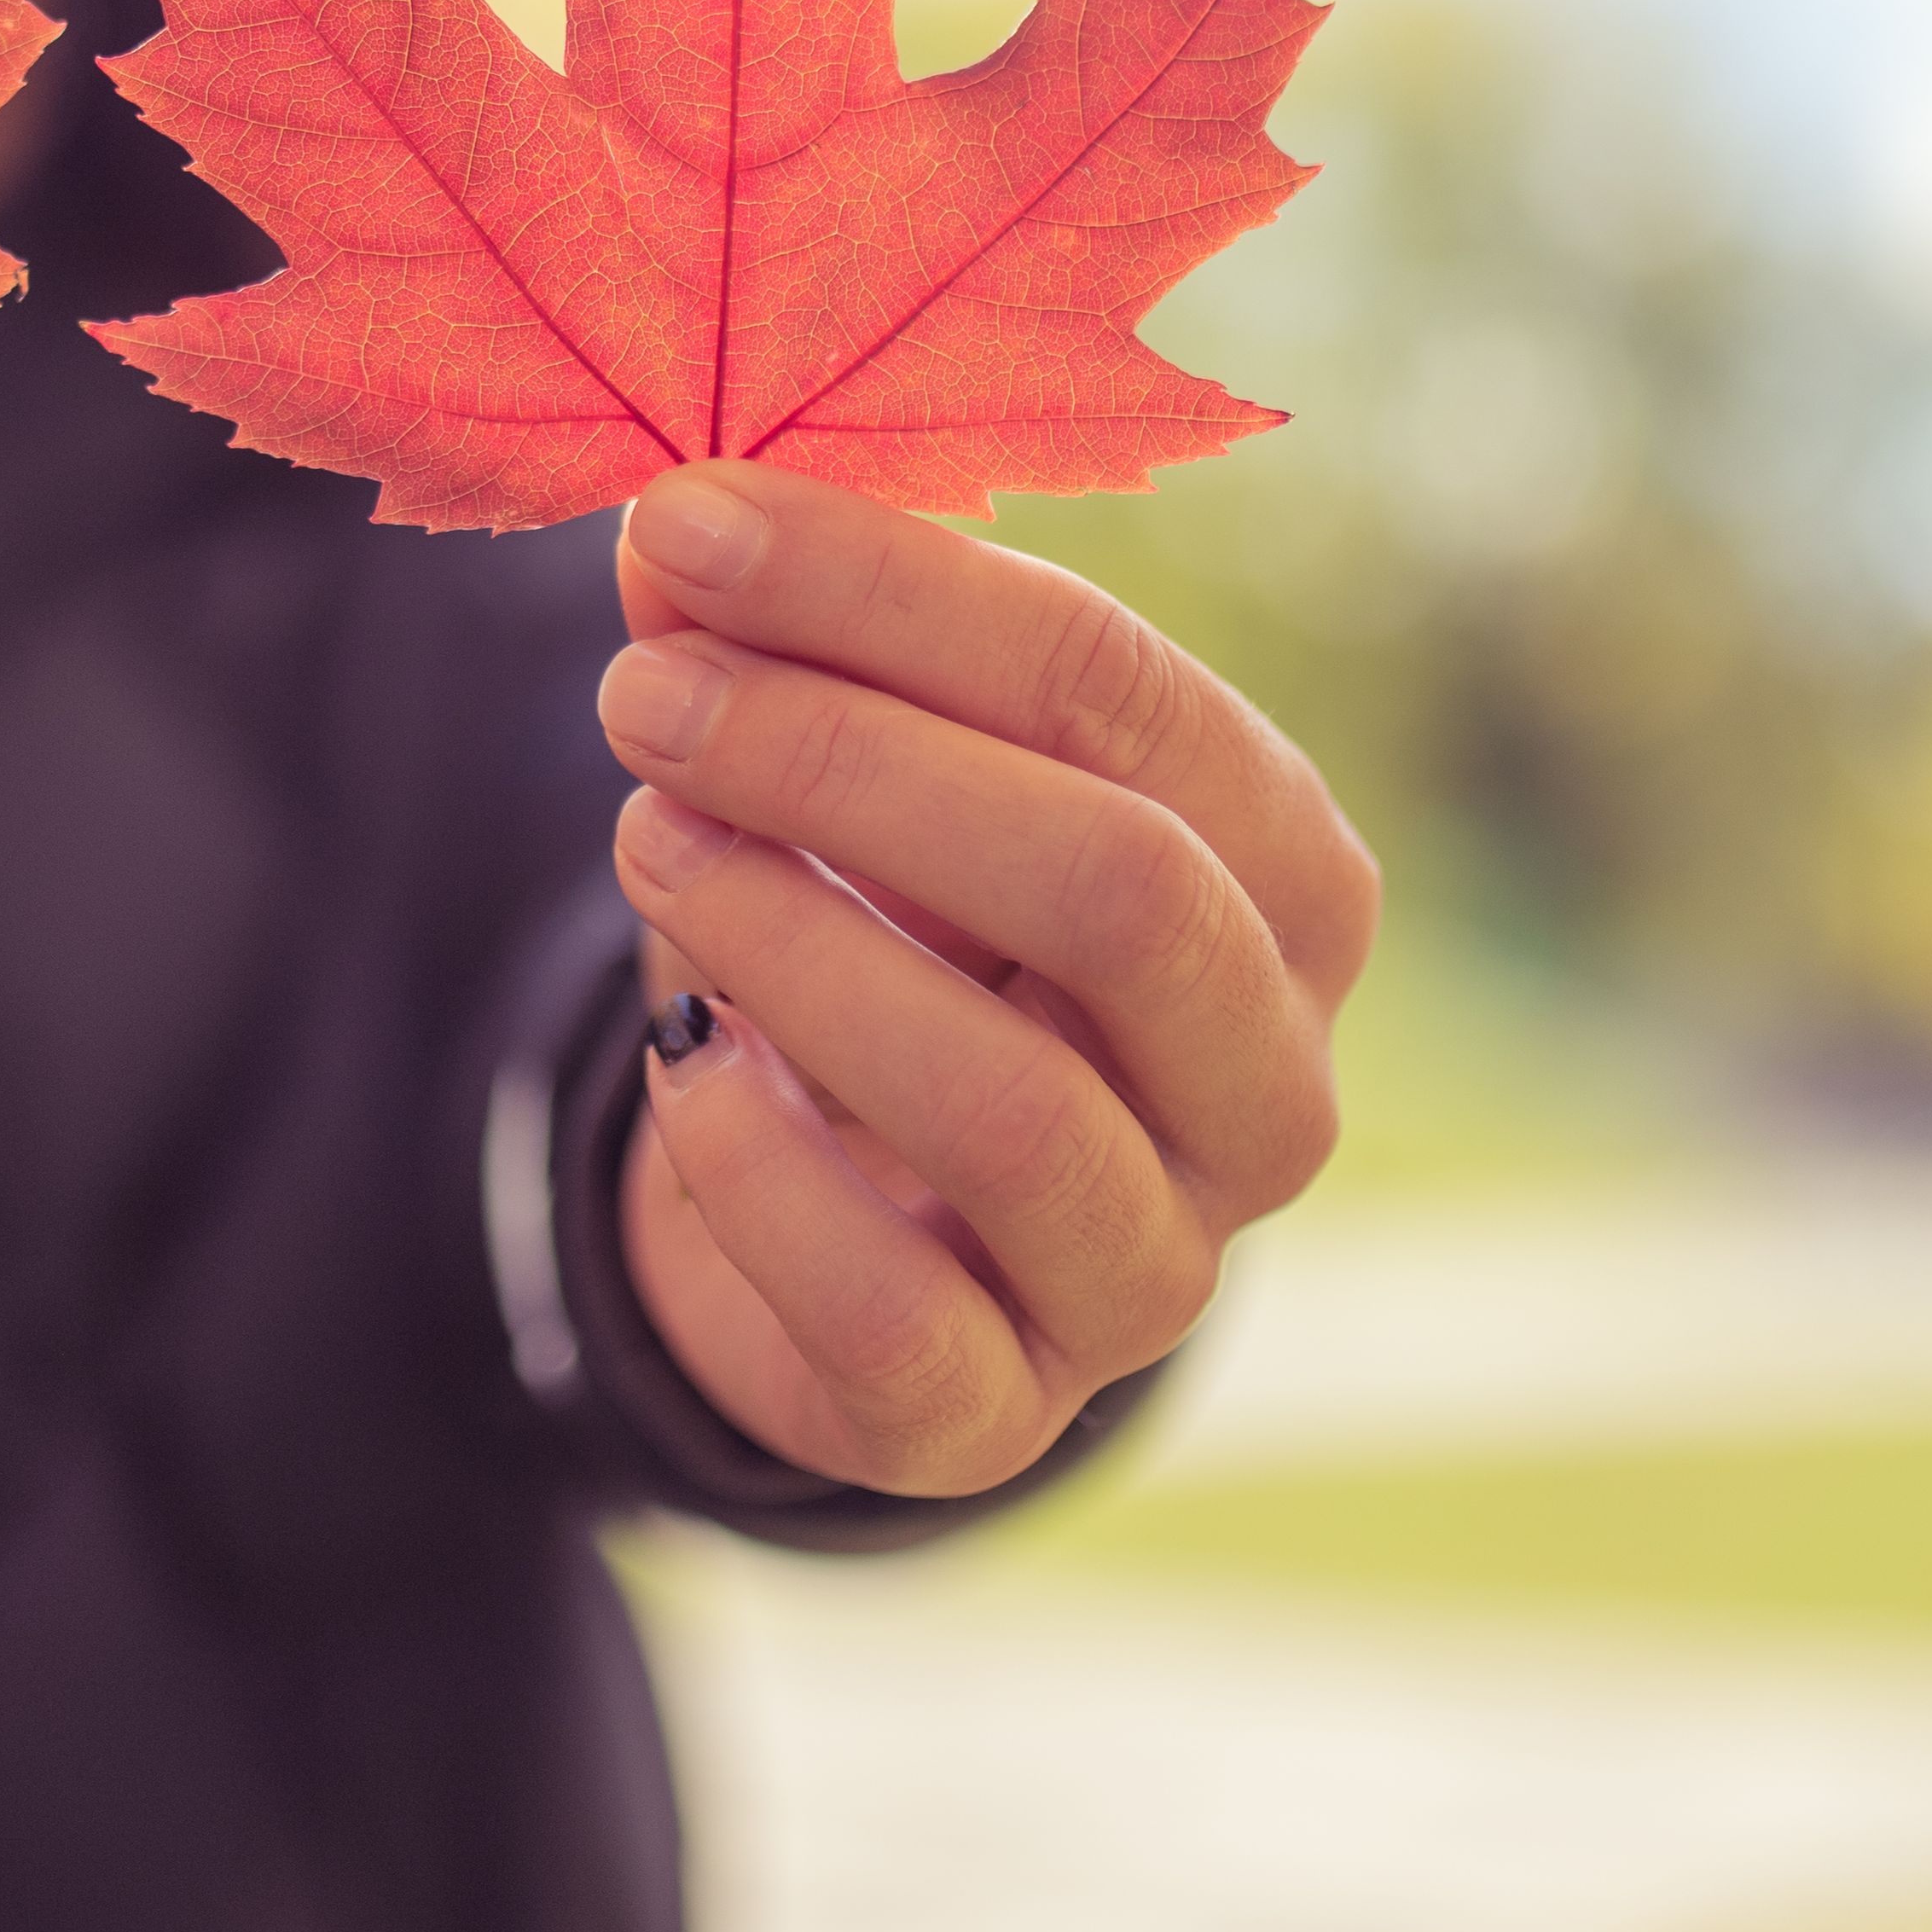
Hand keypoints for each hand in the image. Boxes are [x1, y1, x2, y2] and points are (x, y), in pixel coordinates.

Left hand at [592, 463, 1375, 1494]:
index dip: (893, 592)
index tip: (684, 517)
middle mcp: (1269, 1085)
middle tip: (647, 693)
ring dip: (800, 948)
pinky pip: (894, 1313)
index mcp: (1285, 879)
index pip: (1121, 695)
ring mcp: (1152, 1269)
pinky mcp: (998, 1414)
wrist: (851, 1216)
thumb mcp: (869, 777)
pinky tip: (684, 1061)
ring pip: (1018, 1110)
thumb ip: (787, 651)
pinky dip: (764, 1175)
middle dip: (854, 764)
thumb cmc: (902, 938)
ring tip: (646, 839)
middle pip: (1119, 888)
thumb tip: (672, 541)